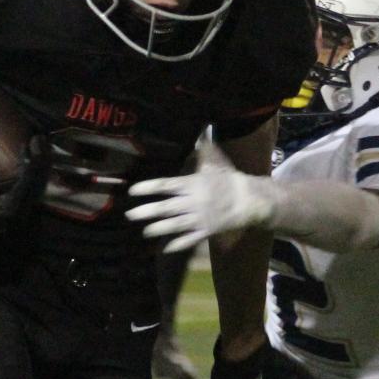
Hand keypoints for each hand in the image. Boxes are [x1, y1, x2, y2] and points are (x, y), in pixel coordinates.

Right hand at [0, 133, 51, 258]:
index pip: (28, 181)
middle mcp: (23, 212)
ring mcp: (25, 212)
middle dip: (42, 160)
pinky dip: (35, 174)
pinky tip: (32, 161)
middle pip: (39, 182)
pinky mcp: (24, 210)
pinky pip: (35, 189)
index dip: (33, 160)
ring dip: (41, 166)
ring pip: (40, 186)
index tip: (32, 142)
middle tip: (40, 139)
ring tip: (38, 146)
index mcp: (11, 209)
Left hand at [126, 141, 276, 252]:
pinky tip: (165, 248)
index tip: (132, 191)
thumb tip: (200, 130)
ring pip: (174, 225)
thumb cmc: (229, 179)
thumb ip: (203, 149)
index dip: (147, 188)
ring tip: (144, 232)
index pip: (165, 185)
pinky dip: (177, 244)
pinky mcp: (206, 231)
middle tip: (129, 215)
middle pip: (165, 208)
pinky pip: (189, 239)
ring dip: (157, 229)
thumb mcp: (215, 161)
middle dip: (146, 212)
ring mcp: (198, 218)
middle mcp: (192, 202)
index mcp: (192, 184)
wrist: (249, 200)